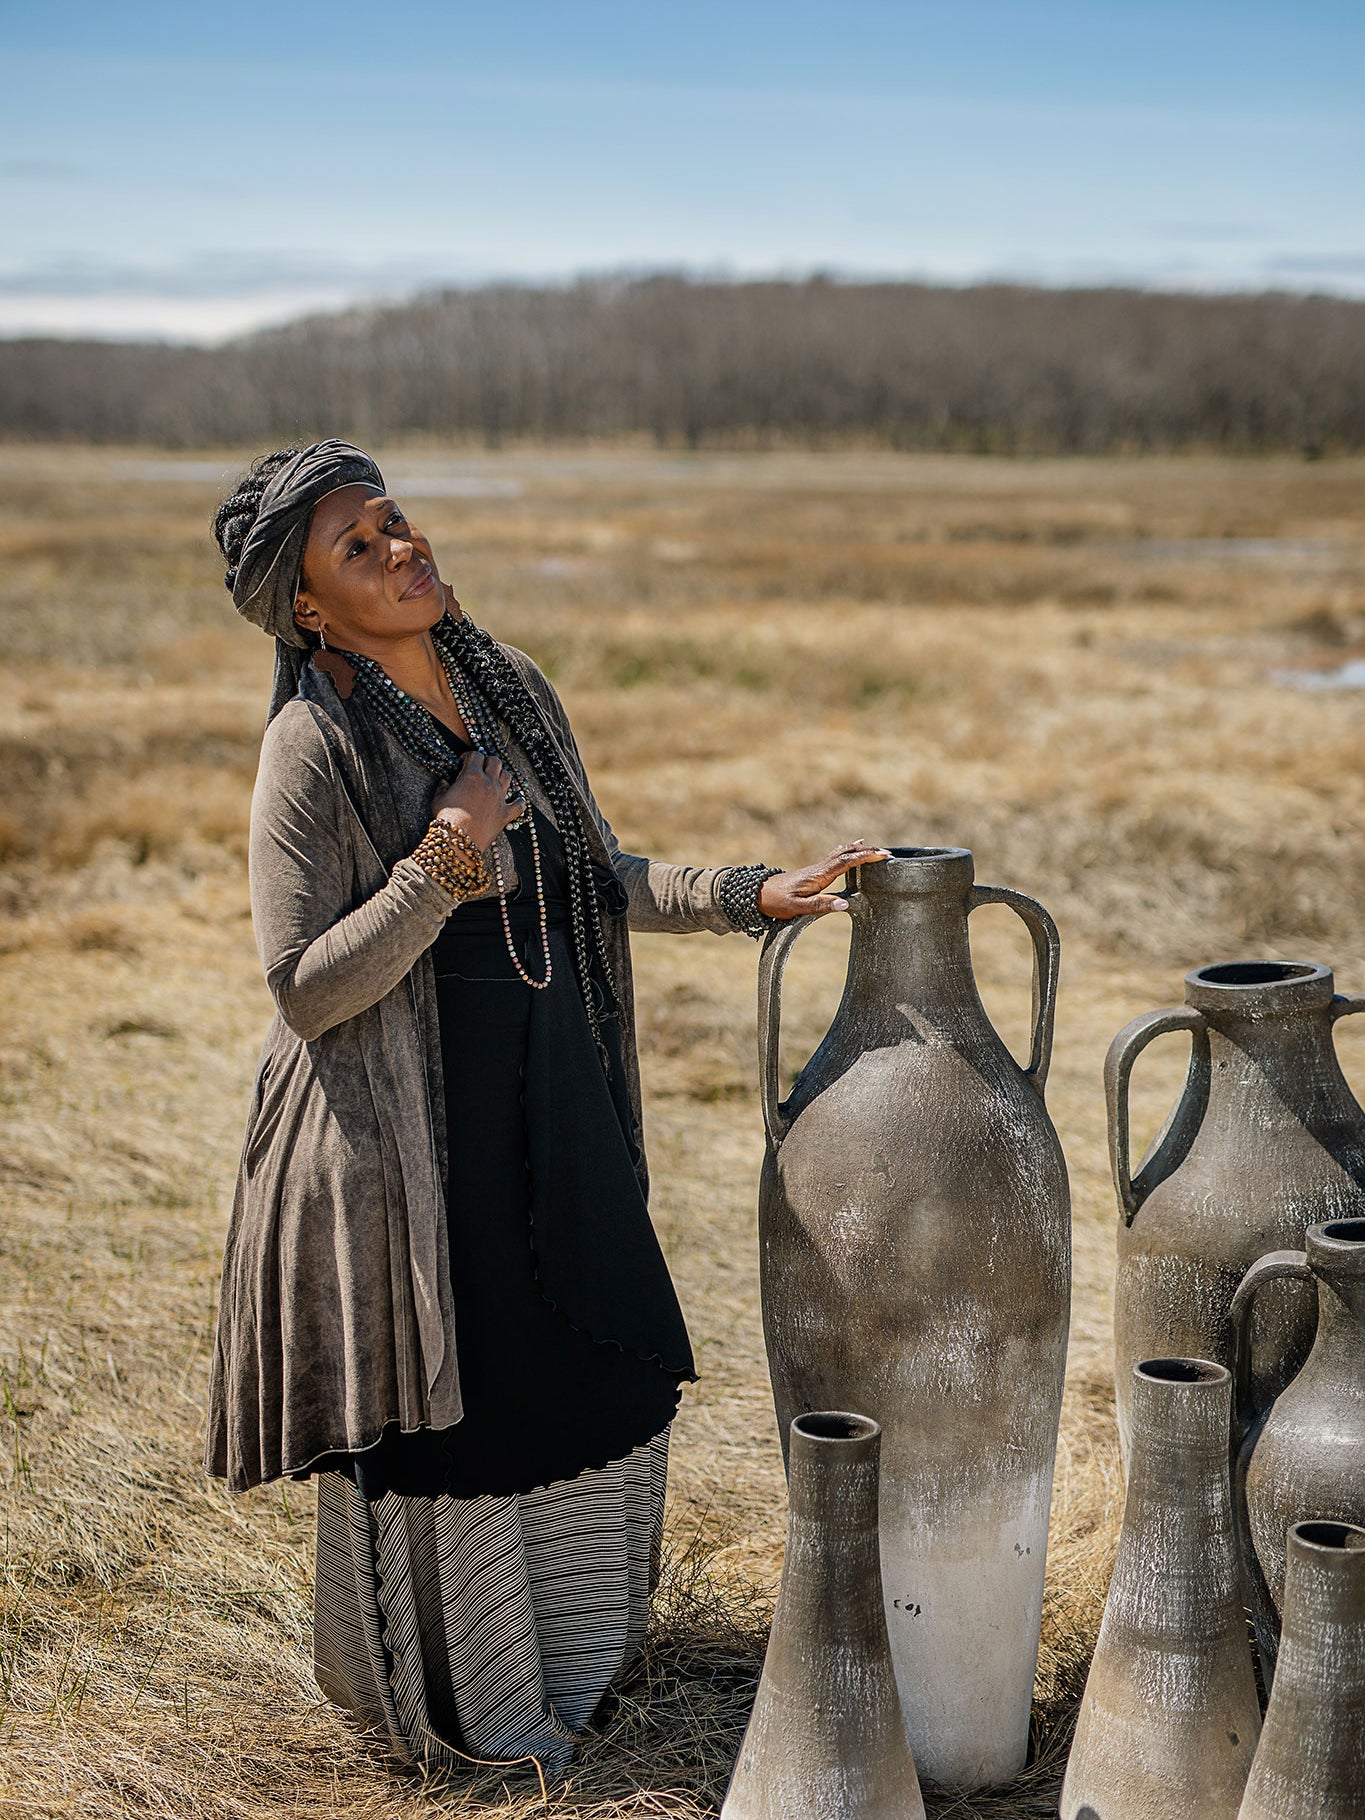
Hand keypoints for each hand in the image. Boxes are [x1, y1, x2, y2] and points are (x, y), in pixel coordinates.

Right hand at [431, 752, 523, 851]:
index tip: (464, 762)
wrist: (459, 840)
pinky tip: (516, 800)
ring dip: (502, 775)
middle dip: (488, 761)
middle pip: (496, 761)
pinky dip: (519, 801)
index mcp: (472, 776)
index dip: (469, 756)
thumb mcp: (438, 799)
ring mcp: (500, 798)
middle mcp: (489, 783)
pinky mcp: (506, 814)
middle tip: (481, 768)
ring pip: (508, 776)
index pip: (476, 755)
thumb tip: (444, 782)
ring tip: (495, 780)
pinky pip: (519, 804)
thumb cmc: (446, 819)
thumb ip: (443, 787)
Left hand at [758, 841, 890, 920]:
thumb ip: (822, 906)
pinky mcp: (814, 872)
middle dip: (867, 851)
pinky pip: (835, 858)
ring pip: (841, 853)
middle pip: (846, 853)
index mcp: (819, 875)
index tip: (883, 855)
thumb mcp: (798, 908)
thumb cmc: (776, 902)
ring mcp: (816, 869)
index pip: (846, 861)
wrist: (757, 894)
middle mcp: (819, 868)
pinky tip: (851, 851)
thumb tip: (846, 905)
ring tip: (874, 849)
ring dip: (858, 850)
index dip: (866, 857)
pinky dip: (848, 852)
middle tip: (886, 852)